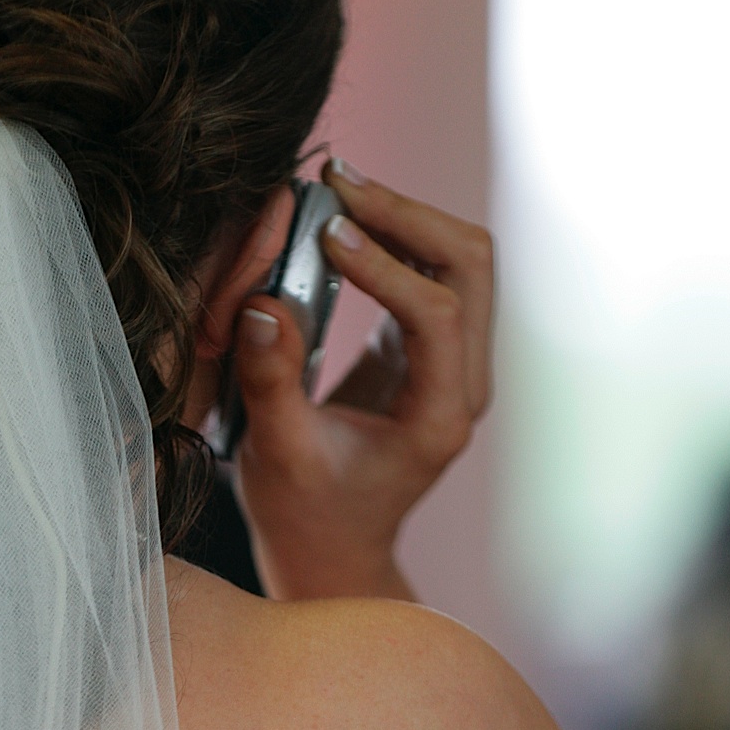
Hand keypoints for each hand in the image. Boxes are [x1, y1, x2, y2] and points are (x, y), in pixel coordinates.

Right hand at [229, 162, 493, 601]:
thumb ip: (271, 381)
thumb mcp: (278, 454)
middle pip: (469, 266)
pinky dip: (391, 235)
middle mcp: (463, 384)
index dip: (386, 265)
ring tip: (336, 187)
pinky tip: (340, 218)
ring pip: (458, 258)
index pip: (438, 314)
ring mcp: (452, 362)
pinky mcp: (425, 346)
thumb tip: (260, 304)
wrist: (332, 547)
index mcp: (439, 417)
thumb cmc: (305, 513)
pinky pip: (429, 270)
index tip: (326, 235)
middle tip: (336, 182)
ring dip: (402, 216)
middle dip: (406, 216)